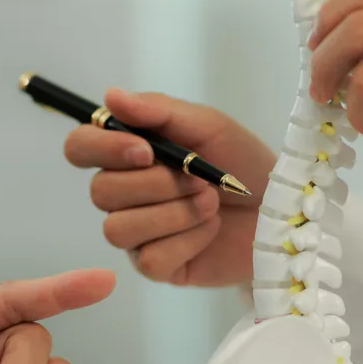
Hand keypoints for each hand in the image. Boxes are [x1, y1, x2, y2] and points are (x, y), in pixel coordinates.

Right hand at [63, 89, 274, 285]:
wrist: (282, 208)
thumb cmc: (243, 162)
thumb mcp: (207, 126)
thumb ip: (159, 111)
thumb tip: (110, 96)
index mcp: (128, 155)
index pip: (80, 147)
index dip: (102, 148)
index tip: (145, 151)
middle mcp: (124, 195)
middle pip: (100, 191)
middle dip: (156, 184)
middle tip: (200, 179)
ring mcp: (137, 234)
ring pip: (118, 229)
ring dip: (173, 213)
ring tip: (211, 203)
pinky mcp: (158, 266)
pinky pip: (149, 259)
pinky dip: (186, 240)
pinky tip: (210, 229)